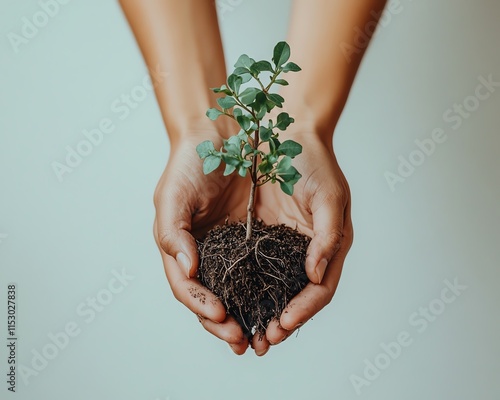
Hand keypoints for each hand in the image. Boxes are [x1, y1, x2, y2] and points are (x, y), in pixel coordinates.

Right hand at [153, 130, 251, 354]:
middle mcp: (206, 255)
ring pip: (239, 293)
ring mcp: (231, 249)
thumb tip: (187, 269)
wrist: (220, 135)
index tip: (221, 315)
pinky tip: (281, 304)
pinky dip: (270, 291)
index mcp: (182, 249)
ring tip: (264, 336)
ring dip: (250, 316)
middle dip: (226, 324)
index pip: (188, 288)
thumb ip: (172, 233)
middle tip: (244, 341)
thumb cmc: (189, 163)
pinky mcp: (257, 239)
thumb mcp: (172, 195)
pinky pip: (263, 271)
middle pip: (213, 299)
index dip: (201, 305)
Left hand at [254, 132, 353, 354]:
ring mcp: (277, 246)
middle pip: (293, 298)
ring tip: (239, 334)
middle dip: (277, 322)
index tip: (282, 326)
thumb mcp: (329, 194)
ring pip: (268, 289)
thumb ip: (327, 236)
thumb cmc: (312, 160)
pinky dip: (239, 289)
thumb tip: (316, 276)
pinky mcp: (254, 237)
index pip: (318, 289)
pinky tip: (226, 303)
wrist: (283, 132)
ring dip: (255, 313)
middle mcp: (302, 252)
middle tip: (259, 342)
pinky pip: (246, 269)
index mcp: (324, 246)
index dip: (302, 311)